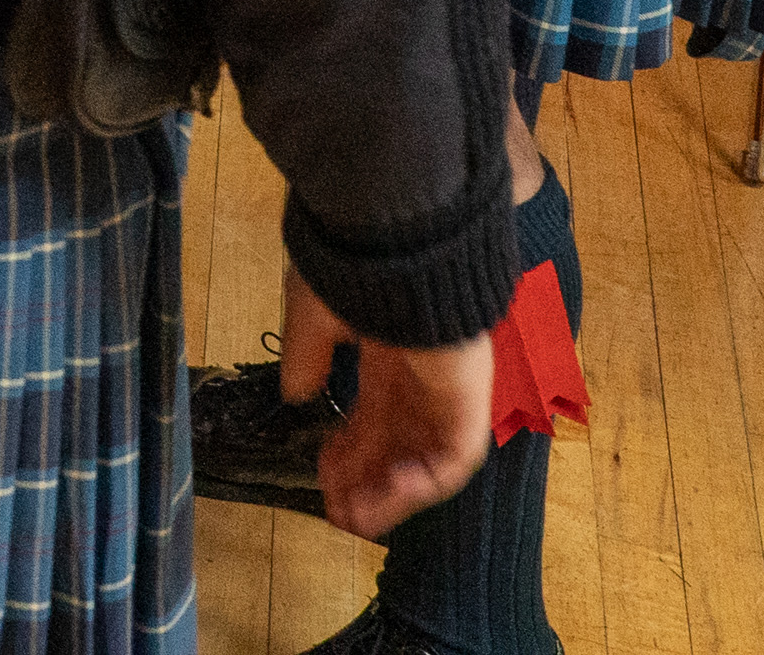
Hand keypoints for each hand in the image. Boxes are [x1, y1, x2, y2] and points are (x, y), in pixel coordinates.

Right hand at [283, 269, 493, 541]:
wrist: (393, 244)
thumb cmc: (350, 270)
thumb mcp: (313, 317)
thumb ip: (306, 358)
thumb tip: (296, 395)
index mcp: (387, 352)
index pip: (372, 415)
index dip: (347, 449)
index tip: (319, 472)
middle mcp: (420, 376)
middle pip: (396, 444)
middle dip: (364, 480)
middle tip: (335, 510)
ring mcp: (447, 390)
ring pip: (424, 459)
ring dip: (392, 493)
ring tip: (356, 517)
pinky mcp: (468, 399)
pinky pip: (455, 457)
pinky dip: (424, 483)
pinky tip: (387, 493)